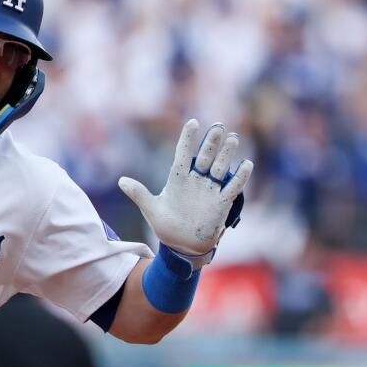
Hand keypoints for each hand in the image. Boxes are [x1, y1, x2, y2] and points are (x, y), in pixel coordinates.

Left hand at [118, 119, 252, 259]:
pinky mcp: (221, 202)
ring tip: (233, 138)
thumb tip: (121, 180)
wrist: (181, 244)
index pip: (183, 153)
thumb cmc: (165, 225)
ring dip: (226, 154)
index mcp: (177, 178)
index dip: (187, 139)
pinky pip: (232, 187)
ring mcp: (210, 189)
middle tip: (218, 126)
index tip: (193, 122)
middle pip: (204, 156)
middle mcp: (195, 180)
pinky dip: (239, 177)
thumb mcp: (150, 209)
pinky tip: (246, 164)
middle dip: (211, 142)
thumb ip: (139, 194)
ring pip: (219, 167)